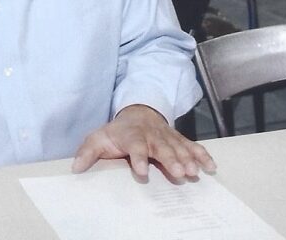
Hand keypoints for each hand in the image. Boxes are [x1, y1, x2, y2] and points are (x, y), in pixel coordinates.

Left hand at [71, 104, 215, 179]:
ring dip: (188, 159)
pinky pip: (192, 147)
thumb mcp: (99, 138)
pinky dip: (202, 155)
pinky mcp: (179, 140)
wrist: (139, 113)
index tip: (141, 171)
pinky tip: (210, 167)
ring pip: (179, 148)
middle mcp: (152, 136)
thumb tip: (76, 167)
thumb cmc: (118, 131)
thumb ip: (88, 152)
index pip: (135, 145)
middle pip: (162, 148)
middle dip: (171, 160)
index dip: (138, 157)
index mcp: (132, 136)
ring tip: (194, 172)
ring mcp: (167, 137)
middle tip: (179, 173)